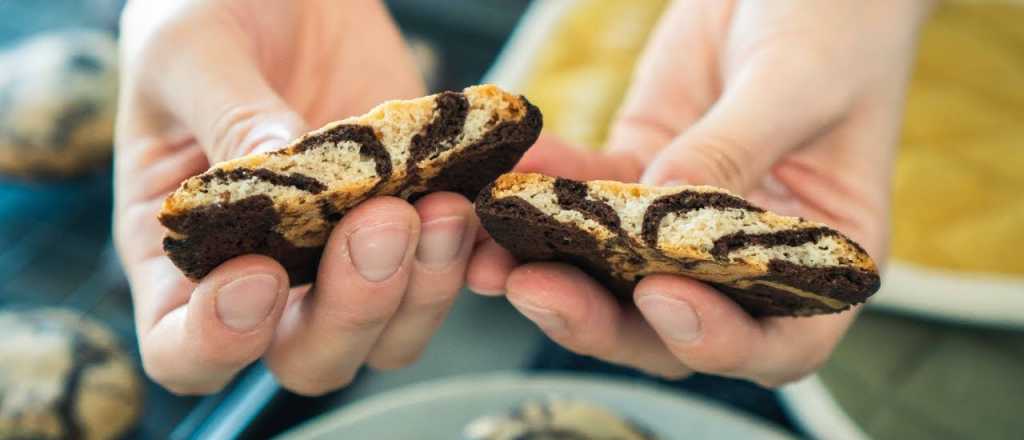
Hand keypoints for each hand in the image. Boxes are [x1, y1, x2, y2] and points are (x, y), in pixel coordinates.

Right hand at [115, 0, 477, 395]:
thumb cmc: (209, 12)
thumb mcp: (192, 49)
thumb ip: (227, 114)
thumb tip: (281, 172)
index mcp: (184, 250)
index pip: (186, 348)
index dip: (221, 341)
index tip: (260, 276)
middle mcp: (269, 271)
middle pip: (310, 356)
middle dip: (353, 310)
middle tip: (382, 222)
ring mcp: (347, 252)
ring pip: (393, 330)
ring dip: (426, 286)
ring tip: (444, 205)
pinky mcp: (414, 217)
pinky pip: (453, 265)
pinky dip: (477, 247)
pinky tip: (488, 196)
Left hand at [467, 0, 931, 385]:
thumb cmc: (835, 26)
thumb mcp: (798, 83)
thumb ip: (731, 150)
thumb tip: (656, 216)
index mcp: (820, 259)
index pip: (778, 341)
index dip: (717, 341)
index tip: (660, 297)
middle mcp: (748, 257)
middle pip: (669, 323)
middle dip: (598, 316)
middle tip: (535, 289)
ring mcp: (682, 222)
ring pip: (610, 271)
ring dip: (547, 268)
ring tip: (486, 253)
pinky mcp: (636, 173)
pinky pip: (581, 193)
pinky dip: (543, 188)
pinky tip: (507, 173)